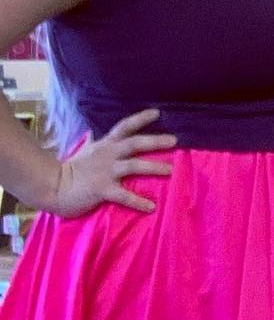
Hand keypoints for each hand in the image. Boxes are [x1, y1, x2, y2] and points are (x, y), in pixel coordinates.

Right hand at [46, 109, 176, 217]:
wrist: (52, 186)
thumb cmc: (70, 171)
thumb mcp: (83, 152)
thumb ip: (92, 143)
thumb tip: (92, 133)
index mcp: (104, 146)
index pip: (124, 127)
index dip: (140, 119)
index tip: (158, 112)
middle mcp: (107, 155)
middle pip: (134, 143)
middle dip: (155, 140)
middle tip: (174, 140)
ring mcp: (105, 172)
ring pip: (133, 166)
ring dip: (153, 167)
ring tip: (170, 171)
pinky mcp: (102, 189)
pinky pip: (124, 195)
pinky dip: (138, 201)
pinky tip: (151, 207)